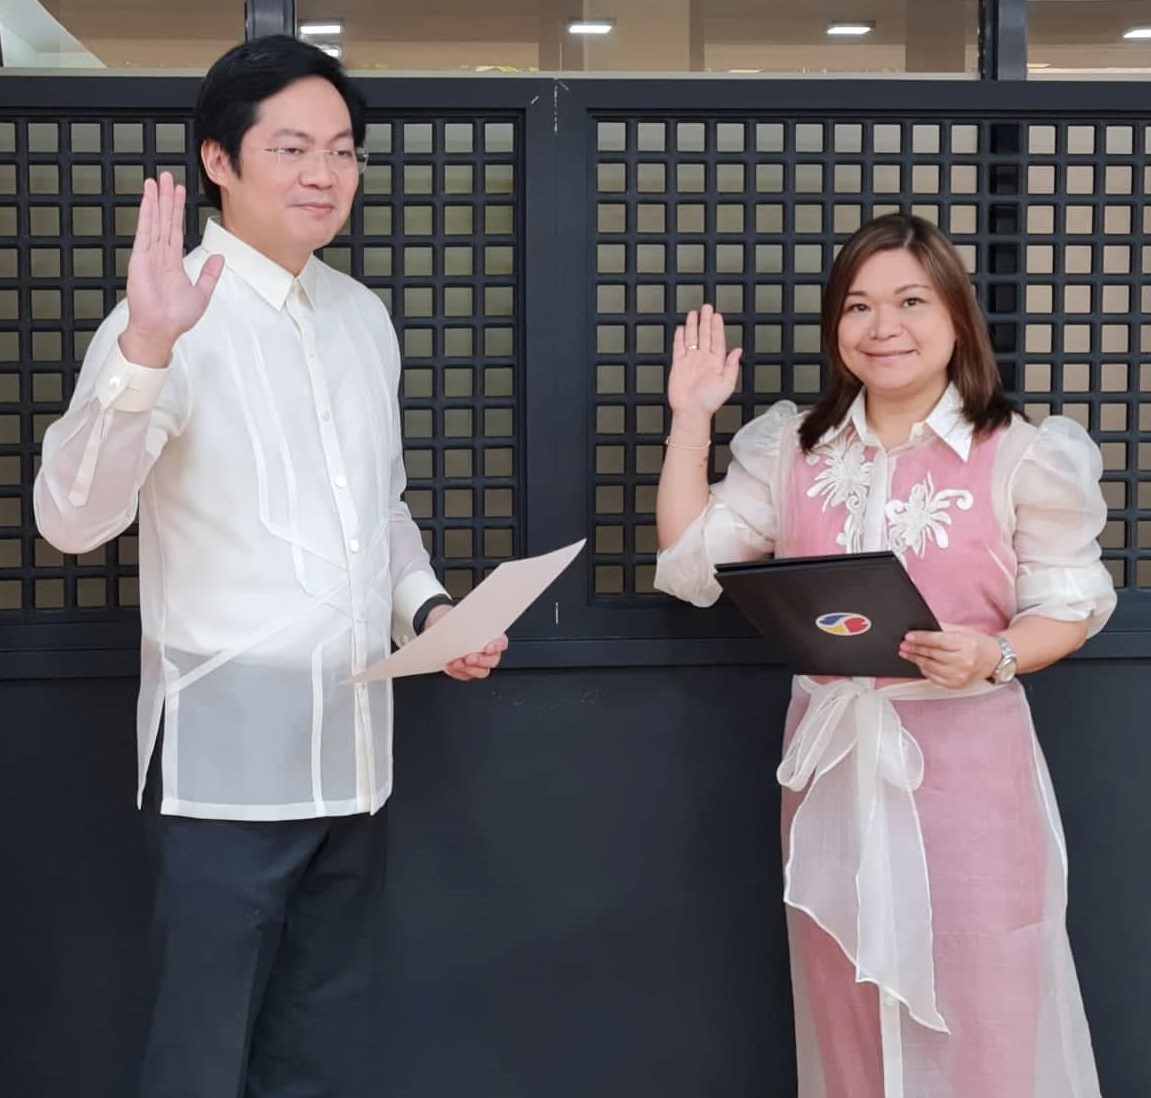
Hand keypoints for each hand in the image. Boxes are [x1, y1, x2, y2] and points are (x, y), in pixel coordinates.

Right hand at [121, 172, 224, 366]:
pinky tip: (148, 199)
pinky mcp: (140, 258)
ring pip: (155, 221)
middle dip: (166, 198)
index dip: (178, 210)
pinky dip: (146, 214)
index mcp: (173, 262)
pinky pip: (144, 232)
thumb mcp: (201, 293)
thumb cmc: (176, 317)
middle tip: (167, 177)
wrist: (161, 329)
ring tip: (157, 180)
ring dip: (156, 200)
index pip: (176, 230)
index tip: (179, 193)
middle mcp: (160, 255)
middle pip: (164, 220)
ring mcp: (149, 255)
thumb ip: (209, 274)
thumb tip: (219, 258)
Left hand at [423, 605, 508, 680]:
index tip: (488, 648)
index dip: (497, 646)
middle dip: (480, 660)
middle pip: (493, 660)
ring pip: (481, 671)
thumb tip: (465, 624)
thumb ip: (466, 621)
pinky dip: (458, 672)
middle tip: (468, 658)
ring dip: (469, 669)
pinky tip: (450, 665)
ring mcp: (479, 663)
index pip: (501, 642)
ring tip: (456, 662)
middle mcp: (488, 651)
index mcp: (491, 635)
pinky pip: (466, 676)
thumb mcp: (457, 617)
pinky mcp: (467, 671)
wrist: (438, 632)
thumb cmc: (450, 622)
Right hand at [668, 305, 741, 418]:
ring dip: (694, 326)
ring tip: (694, 313)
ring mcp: (690, 361)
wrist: (691, 411)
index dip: (717, 327)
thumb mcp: (727, 384)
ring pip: (692, 338)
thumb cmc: (709, 402)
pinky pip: (679, 348)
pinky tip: (682, 329)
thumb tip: (737, 351)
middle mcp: (703, 360)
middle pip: (705, 335)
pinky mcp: (679, 365)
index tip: (717, 316)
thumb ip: (732, 366)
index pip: (717, 340)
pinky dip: (680, 338)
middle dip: (705, 321)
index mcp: (716, 363)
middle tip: (707, 307)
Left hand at [899, 624, 1000, 688]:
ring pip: (930, 667)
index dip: (921, 639)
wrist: (993, 660)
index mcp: (967, 645)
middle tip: (902, 645)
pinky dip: (924, 670)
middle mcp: (965, 661)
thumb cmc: (976, 643)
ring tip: (905, 653)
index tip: (908, 637)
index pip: (938, 641)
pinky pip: (934, 678)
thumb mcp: (962, 631)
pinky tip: (919, 663)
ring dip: (916, 659)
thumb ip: (941, 628)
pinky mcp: (956, 685)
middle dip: (914, 649)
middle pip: (932, 654)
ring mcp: (960, 675)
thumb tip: (920, 627)